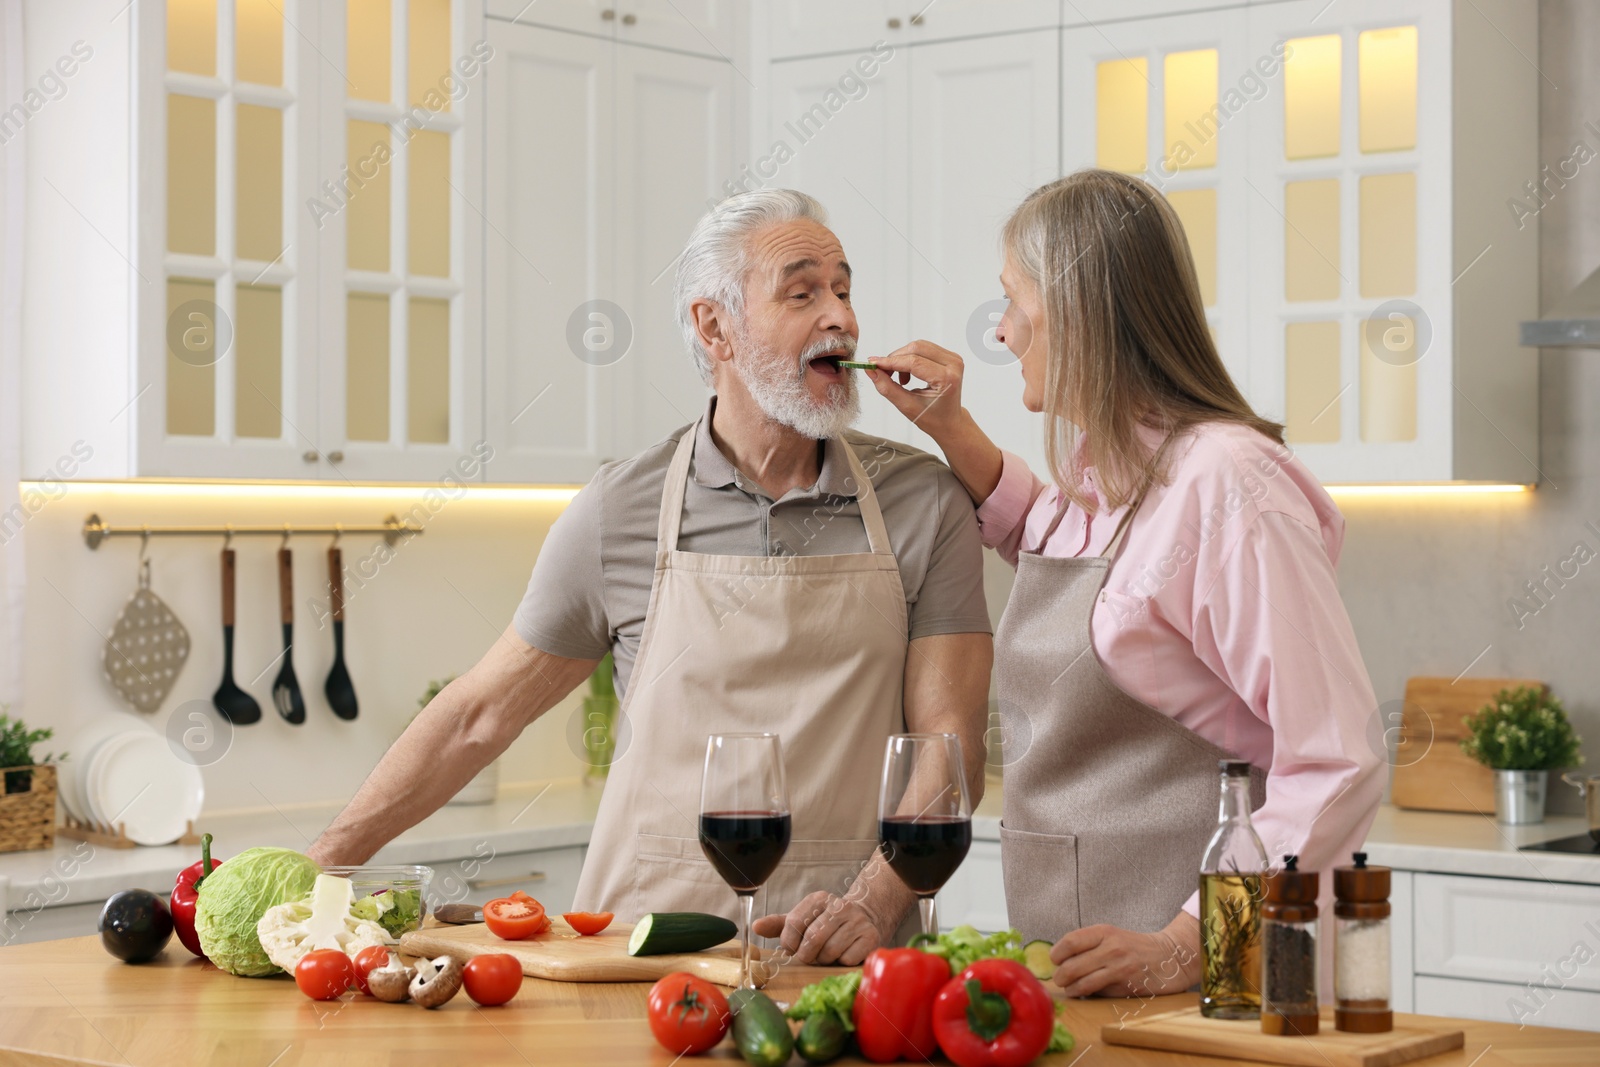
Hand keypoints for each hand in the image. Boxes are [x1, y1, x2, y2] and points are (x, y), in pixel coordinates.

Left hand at [752, 891, 887, 965]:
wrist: (866, 920)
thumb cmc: (827, 924)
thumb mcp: (803, 920)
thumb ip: (780, 924)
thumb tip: (755, 926)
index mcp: (818, 899)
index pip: (794, 922)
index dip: (789, 942)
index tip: (792, 949)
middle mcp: (839, 906)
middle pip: (812, 939)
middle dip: (806, 955)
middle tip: (809, 957)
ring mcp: (857, 921)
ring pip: (830, 952)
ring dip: (824, 960)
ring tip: (827, 955)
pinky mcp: (871, 937)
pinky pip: (848, 959)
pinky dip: (842, 963)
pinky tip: (844, 955)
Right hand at [866, 340, 967, 442]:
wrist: (950, 422)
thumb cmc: (932, 418)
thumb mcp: (906, 406)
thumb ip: (887, 387)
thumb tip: (870, 370)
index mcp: (947, 379)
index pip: (914, 362)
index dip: (890, 362)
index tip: (873, 363)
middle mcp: (954, 365)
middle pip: (916, 348)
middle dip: (895, 359)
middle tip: (883, 373)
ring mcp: (954, 358)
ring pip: (918, 346)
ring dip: (902, 359)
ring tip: (900, 379)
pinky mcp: (950, 356)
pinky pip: (924, 348)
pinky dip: (909, 358)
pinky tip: (908, 374)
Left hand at [1049, 912, 1201, 997]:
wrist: (1169, 957)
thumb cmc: (1135, 947)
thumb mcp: (1111, 935)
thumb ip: (1088, 944)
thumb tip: (1060, 958)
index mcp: (1104, 932)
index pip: (1070, 942)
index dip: (1056, 954)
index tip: (1055, 960)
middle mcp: (1111, 948)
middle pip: (1071, 966)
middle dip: (1060, 976)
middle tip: (1059, 979)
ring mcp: (1119, 968)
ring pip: (1082, 983)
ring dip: (1070, 989)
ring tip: (1070, 988)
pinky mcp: (1126, 986)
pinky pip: (1098, 992)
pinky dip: (1087, 994)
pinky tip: (1086, 993)